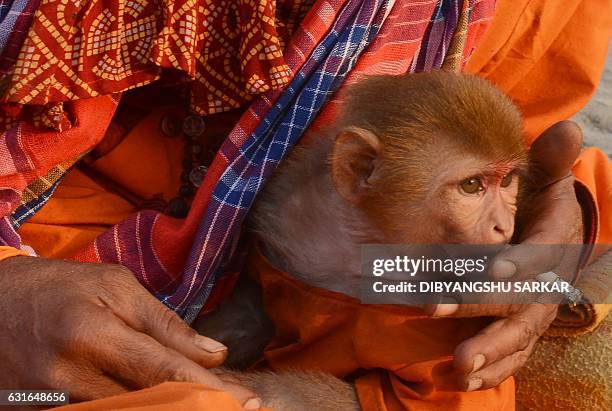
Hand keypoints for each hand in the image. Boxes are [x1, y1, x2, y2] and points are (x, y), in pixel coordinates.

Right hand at [0, 256, 260, 408]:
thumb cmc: (61, 286)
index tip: (248, 402)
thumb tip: (216, 353)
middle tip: (235, 406)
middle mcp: (68, 375)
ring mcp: (48, 403)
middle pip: (148, 406)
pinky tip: (165, 402)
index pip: (162, 370)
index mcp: (91, 331)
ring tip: (206, 403)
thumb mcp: (116, 287)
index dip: (209, 390)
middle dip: (197, 408)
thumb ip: (165, 324)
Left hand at [425, 121, 585, 390]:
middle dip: (479, 308)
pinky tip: (464, 382)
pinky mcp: (521, 331)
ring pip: (516, 338)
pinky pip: (512, 356)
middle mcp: (546, 285)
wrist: (552, 237)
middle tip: (436, 311)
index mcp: (553, 244)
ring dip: (487, 352)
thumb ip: (552, 160)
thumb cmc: (542, 204)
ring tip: (457, 366)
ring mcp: (535, 313)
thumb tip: (569, 127)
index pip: (540, 256)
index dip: (521, 262)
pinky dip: (492, 371)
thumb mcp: (549, 180)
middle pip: (518, 302)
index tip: (494, 267)